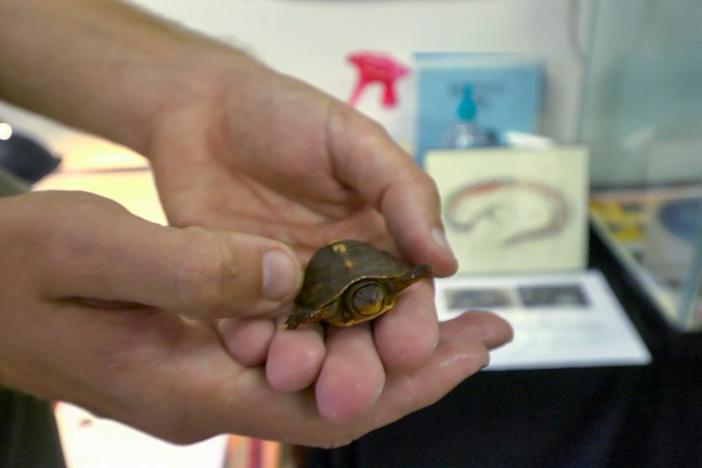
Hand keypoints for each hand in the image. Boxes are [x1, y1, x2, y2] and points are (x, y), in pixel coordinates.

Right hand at [0, 191, 510, 445]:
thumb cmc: (17, 270)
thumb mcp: (93, 251)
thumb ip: (191, 268)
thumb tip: (286, 276)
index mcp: (189, 389)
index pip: (322, 408)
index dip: (406, 384)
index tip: (472, 351)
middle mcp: (208, 397)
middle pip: (335, 399)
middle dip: (416, 370)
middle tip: (485, 331)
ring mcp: (205, 377)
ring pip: (317, 375)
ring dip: (381, 347)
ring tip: (446, 318)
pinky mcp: (199, 352)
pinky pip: (287, 351)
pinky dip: (337, 330)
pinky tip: (367, 306)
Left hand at [145, 59, 511, 421]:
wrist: (204, 111)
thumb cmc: (289, 116)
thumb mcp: (356, 142)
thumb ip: (404, 193)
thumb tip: (448, 261)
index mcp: (379, 248)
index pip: (406, 300)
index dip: (411, 327)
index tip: (408, 349)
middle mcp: (338, 281)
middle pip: (357, 336)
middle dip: (356, 367)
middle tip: (348, 393)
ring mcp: (285, 293)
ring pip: (305, 341)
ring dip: (302, 363)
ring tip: (292, 372)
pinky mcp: (234, 295)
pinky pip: (246, 327)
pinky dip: (249, 341)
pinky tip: (249, 345)